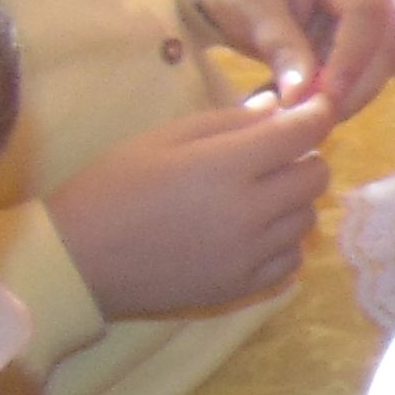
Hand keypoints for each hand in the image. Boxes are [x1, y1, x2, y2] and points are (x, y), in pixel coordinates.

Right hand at [50, 96, 335, 318]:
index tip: (312, 110)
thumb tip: (280, 107)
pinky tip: (251, 231)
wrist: (78, 259)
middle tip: (271, 155)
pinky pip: (291, 259)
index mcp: (227, 167)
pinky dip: (282, 241)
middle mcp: (248, 213)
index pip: (304, 133)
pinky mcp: (241, 287)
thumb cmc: (114, 185)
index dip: (316, 115)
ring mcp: (248, 255)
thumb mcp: (166, 137)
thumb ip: (230, 122)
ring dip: (292, 200)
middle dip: (303, 158)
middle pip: (316, 177)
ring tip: (254, 194)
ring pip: (307, 219)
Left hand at [186, 0, 394, 109]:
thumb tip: (301, 95)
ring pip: (375, 70)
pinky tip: (294, 106)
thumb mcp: (251, 3)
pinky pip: (356, 78)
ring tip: (295, 114)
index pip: (367, 15)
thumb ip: (280, 45)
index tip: (326, 96)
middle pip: (382, 48)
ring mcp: (366, 21)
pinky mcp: (354, 44)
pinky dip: (330, 97)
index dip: (353, 58)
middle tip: (310, 119)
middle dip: (352, 88)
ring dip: (343, 98)